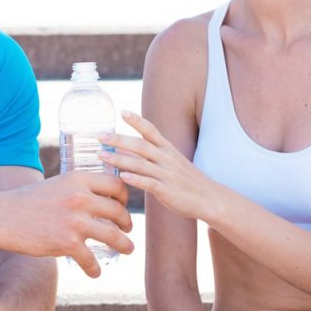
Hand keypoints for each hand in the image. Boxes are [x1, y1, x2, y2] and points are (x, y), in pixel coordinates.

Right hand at [1, 168, 133, 277]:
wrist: (2, 217)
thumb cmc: (27, 201)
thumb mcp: (56, 184)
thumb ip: (77, 188)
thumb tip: (96, 197)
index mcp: (78, 179)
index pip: (116, 184)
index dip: (124, 196)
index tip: (123, 205)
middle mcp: (80, 198)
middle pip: (118, 210)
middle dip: (127, 222)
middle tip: (127, 228)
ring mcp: (75, 222)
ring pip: (113, 235)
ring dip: (124, 244)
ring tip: (128, 249)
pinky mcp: (68, 243)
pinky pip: (91, 259)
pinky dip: (95, 269)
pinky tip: (95, 273)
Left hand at [99, 111, 213, 219]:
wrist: (210, 199)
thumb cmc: (187, 181)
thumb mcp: (172, 162)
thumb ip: (152, 155)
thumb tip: (126, 149)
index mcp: (168, 149)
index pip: (151, 130)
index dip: (137, 121)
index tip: (122, 112)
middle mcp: (167, 158)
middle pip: (140, 145)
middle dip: (119, 139)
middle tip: (100, 136)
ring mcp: (167, 174)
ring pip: (140, 164)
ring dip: (119, 159)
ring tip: (102, 156)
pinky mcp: (167, 190)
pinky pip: (148, 183)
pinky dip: (135, 179)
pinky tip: (122, 176)